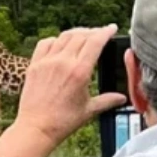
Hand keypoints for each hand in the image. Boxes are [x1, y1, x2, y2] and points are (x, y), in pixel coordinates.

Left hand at [14, 26, 126, 146]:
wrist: (36, 128)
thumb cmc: (62, 122)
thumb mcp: (89, 110)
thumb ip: (107, 100)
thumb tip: (121, 98)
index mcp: (80, 71)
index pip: (95, 42)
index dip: (105, 32)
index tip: (111, 28)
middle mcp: (63, 62)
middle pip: (81, 35)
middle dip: (93, 32)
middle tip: (99, 34)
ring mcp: (47, 62)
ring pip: (63, 36)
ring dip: (76, 33)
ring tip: (82, 36)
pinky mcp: (34, 65)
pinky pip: (45, 43)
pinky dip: (55, 40)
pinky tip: (60, 43)